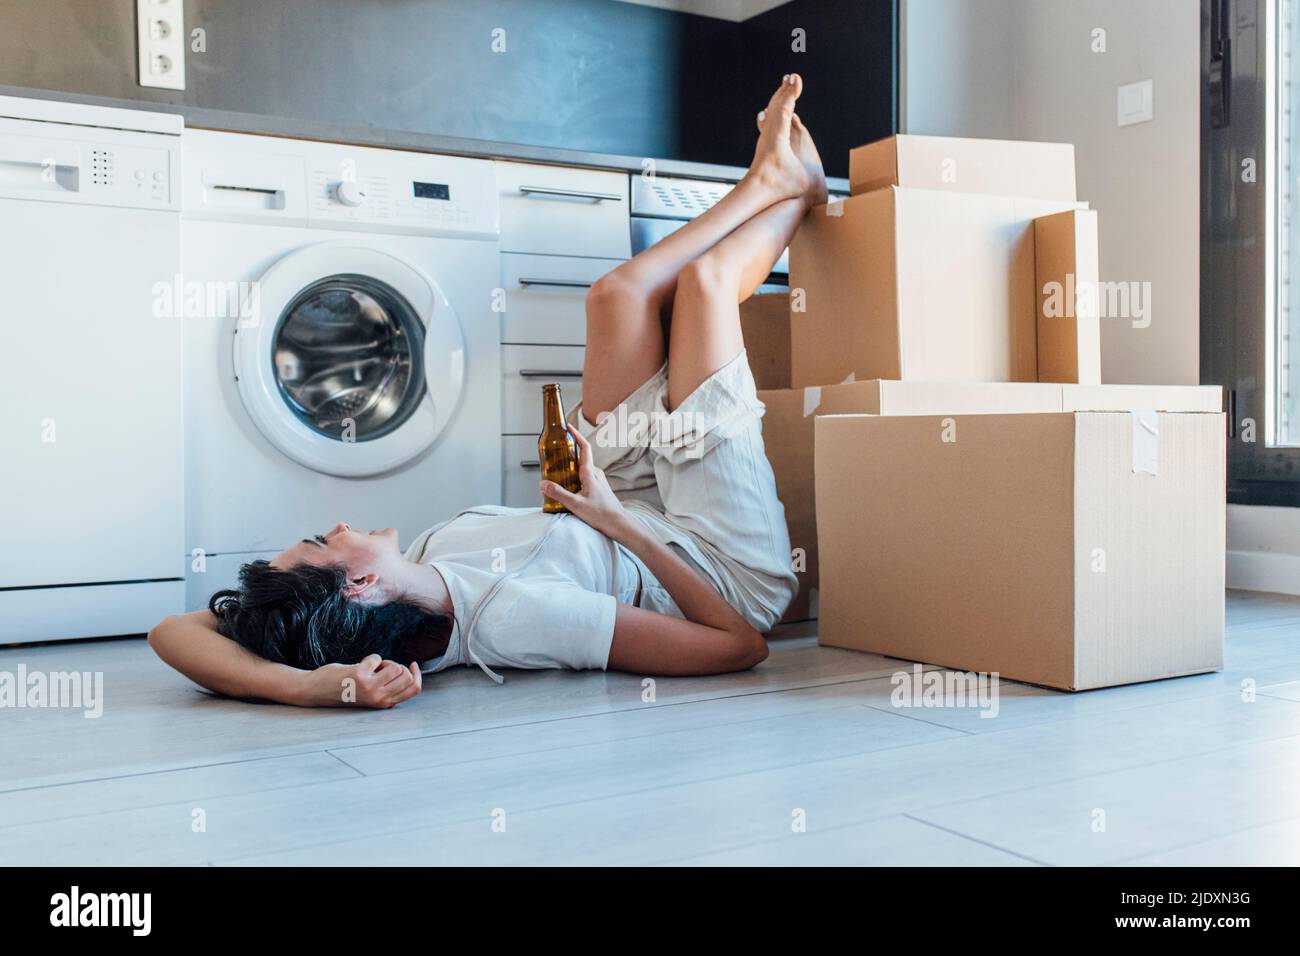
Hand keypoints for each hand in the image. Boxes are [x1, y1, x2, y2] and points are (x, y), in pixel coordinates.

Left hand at [307, 654, 422, 707]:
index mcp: (385, 703)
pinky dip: (370, 658)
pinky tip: (359, 665)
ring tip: (372, 667)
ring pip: (395, 667)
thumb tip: (407, 671)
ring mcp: (370, 687)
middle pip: (407, 676)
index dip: (418, 675)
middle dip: (399, 666)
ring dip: (386, 662)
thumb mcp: (372, 695)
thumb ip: (388, 688)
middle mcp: (379, 698)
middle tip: (383, 668)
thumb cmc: (346, 690)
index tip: (413, 665)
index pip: (414, 689)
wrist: (318, 691)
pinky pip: (377, 658)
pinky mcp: (359, 675)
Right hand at [540, 426, 634, 541]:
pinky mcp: (600, 488)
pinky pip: (586, 476)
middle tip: (556, 450)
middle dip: (569, 451)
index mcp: (590, 473)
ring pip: (583, 467)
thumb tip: (543, 484)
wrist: (618, 524)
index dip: (576, 435)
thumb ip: (558, 493)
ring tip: (558, 468)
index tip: (568, 427)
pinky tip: (569, 485)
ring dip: (572, 465)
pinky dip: (576, 475)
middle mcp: (596, 473)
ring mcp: (599, 480)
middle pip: (582, 456)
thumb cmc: (601, 514)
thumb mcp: (575, 504)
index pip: (584, 447)